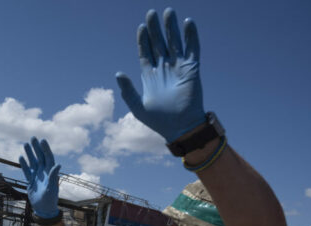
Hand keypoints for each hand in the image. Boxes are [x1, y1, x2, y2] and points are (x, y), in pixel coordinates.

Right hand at [19, 137, 60, 218]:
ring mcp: (37, 176)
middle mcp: (44, 172)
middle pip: (40, 157)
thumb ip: (53, 176)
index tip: (42, 140)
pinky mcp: (31, 181)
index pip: (48, 158)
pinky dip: (24, 164)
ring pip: (32, 162)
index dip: (45, 149)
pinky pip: (26, 171)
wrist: (43, 209)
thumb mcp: (52, 188)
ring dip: (30, 153)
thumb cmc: (50, 199)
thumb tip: (58, 164)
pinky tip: (21, 157)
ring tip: (26, 144)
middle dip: (37, 148)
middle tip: (33, 138)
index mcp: (50, 172)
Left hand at [115, 8, 205, 142]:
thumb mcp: (137, 107)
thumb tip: (118, 73)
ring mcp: (178, 67)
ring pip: (174, 43)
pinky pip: (192, 49)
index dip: (143, 40)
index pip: (145, 52)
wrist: (180, 128)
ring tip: (168, 12)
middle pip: (158, 43)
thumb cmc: (158, 121)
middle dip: (155, 29)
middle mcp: (163, 69)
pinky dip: (191, 36)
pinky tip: (187, 23)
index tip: (141, 27)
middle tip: (151, 13)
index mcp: (149, 76)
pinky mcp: (191, 69)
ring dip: (171, 28)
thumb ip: (127, 91)